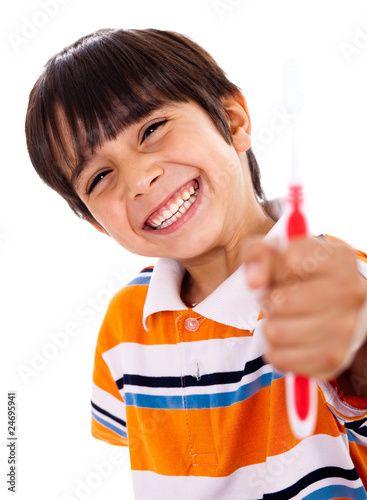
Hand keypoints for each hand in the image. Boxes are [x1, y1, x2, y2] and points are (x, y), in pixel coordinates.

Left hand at [241, 236, 366, 379]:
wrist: (334, 304)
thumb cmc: (299, 273)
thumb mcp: (277, 251)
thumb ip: (258, 252)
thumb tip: (254, 281)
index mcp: (340, 259)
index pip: (288, 260)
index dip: (272, 268)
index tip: (281, 272)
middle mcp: (351, 292)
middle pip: (281, 301)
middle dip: (269, 299)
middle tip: (278, 298)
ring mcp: (346, 328)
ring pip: (277, 332)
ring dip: (270, 325)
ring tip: (283, 317)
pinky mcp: (334, 359)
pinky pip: (281, 359)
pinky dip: (274, 350)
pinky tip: (285, 338)